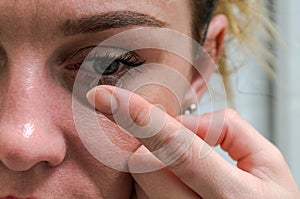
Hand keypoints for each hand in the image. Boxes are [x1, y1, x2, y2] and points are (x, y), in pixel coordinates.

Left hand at [87, 85, 299, 198]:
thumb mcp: (268, 163)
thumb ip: (227, 129)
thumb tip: (184, 121)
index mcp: (230, 197)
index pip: (176, 147)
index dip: (140, 117)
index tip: (105, 96)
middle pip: (145, 163)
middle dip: (159, 147)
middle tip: (190, 153)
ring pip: (140, 178)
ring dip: (159, 164)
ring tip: (191, 178)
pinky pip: (141, 191)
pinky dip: (155, 178)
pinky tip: (180, 186)